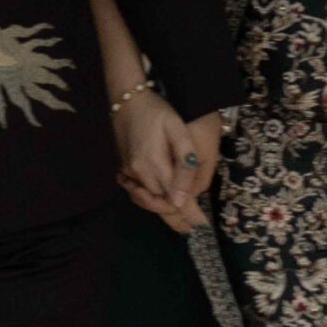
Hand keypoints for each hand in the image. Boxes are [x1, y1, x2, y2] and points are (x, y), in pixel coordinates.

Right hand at [114, 94, 221, 235]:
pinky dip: (149, 200)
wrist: (126, 100)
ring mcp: (128, 173)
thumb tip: (182, 200)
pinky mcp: (123, 169)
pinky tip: (160, 202)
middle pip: (160, 205)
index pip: (174, 199)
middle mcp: (138, 174)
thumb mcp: (178, 131)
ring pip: (147, 201)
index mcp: (154, 166)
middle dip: (178, 218)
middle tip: (195, 227)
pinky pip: (137, 192)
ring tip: (182, 221)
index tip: (202, 226)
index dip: (190, 214)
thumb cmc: (157, 111)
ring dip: (163, 211)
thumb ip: (184, 164)